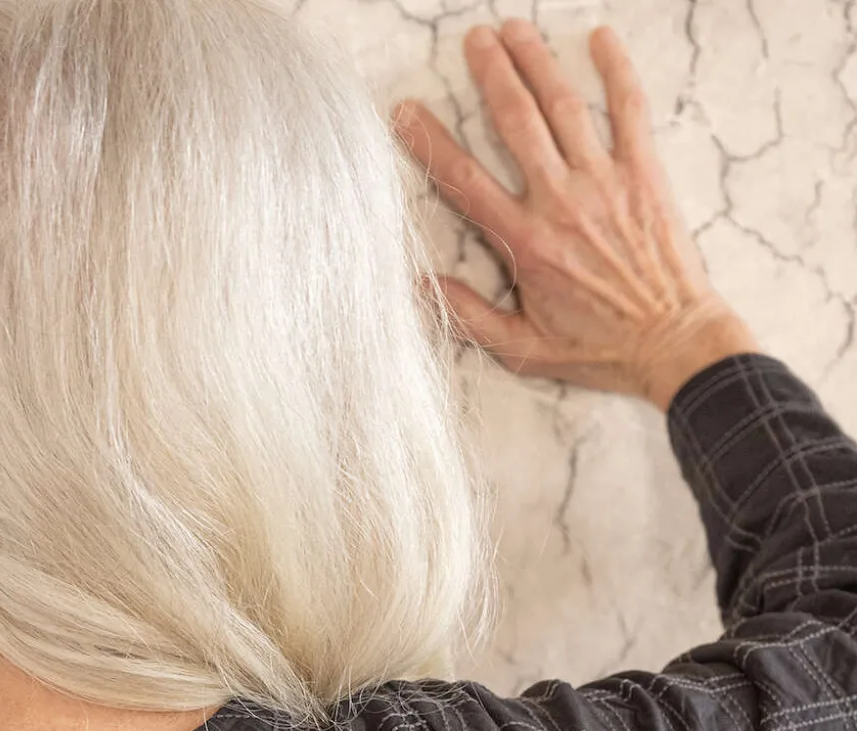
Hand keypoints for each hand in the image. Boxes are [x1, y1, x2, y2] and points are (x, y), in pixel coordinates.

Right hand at [392, 20, 759, 407]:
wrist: (672, 343)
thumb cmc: (599, 351)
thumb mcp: (523, 349)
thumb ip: (470, 317)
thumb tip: (421, 286)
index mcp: (526, 244)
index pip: (465, 182)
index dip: (431, 143)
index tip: (407, 113)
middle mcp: (561, 203)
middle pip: (516, 122)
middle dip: (491, 74)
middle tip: (474, 39)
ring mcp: (604, 182)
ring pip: (563, 106)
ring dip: (537, 62)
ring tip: (514, 30)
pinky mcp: (644, 174)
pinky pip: (630, 110)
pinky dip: (617, 71)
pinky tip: (601, 39)